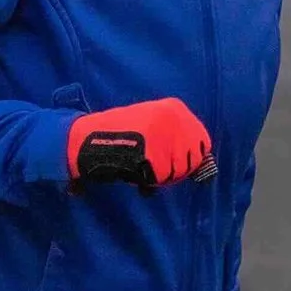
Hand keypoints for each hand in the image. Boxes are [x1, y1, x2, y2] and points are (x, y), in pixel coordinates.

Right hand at [66, 97, 216, 189]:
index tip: (173, 163)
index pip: (202, 142)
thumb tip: (204, 162)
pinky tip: (133, 171)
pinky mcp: (153, 154)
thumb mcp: (151, 122)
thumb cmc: (117, 133)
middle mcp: (173, 119)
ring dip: (160, 177)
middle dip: (175, 170)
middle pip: (192, 160)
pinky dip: (147, 181)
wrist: (87, 138)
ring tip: (140, 167)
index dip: (189, 158)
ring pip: (177, 172)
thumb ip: (176, 136)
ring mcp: (164, 136)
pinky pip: (160, 179)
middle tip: (153, 168)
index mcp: (174, 108)